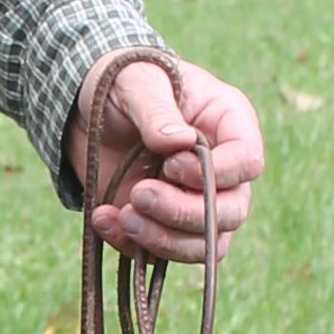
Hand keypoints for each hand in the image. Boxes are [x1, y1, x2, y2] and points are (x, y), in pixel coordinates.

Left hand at [66, 51, 264, 265]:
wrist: (85, 106)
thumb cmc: (123, 80)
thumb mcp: (136, 81)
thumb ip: (156, 109)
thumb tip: (179, 142)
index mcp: (228, 124)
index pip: (247, 162)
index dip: (214, 173)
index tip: (171, 163)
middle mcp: (221, 168)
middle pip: (231, 212)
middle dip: (184, 213)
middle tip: (139, 194)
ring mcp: (194, 200)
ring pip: (206, 244)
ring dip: (164, 240)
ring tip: (123, 216)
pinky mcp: (162, 224)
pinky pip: (164, 254)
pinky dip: (132, 246)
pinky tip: (103, 218)